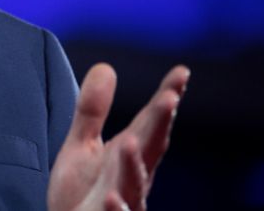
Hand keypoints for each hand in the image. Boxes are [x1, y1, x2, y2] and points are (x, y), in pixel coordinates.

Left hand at [47, 63, 188, 210]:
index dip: (165, 98)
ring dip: (133, 164)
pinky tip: (111, 197)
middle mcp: (133, 177)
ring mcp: (124, 201)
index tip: (182, 72)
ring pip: (134, 183)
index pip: (150, 122)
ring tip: (129, 142)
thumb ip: (93, 110)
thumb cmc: (82, 192)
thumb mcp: (83, 145)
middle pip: (150, 148)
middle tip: (169, 97)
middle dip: (160, 125)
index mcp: (129, 155)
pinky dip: (116, 208)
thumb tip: (106, 67)